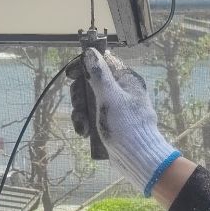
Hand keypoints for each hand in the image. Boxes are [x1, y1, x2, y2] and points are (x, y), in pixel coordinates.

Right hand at [69, 48, 180, 196]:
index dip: (84, 66)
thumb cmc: (126, 126)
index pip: (102, 63)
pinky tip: (84, 131)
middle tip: (77, 104)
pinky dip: (86, 121)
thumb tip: (90, 52)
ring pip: (90, 100)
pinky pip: (93, 115)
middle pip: (92, 82)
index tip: (71, 75)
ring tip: (81, 124)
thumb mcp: (110, 98)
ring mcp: (116, 107)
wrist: (138, 159)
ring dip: (80, 111)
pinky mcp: (111, 122)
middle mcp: (122, 91)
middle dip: (80, 94)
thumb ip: (99, 74)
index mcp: (126, 80)